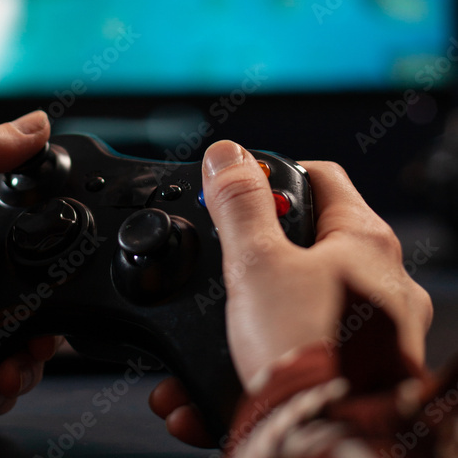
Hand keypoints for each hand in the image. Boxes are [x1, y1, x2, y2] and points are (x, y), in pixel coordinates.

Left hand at [0, 111, 59, 456]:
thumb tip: (33, 123)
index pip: (35, 231)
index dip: (58, 250)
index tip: (64, 271)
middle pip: (42, 296)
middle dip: (48, 324)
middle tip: (34, 335)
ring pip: (31, 344)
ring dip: (29, 363)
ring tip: (7, 368)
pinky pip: (6, 382)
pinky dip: (4, 389)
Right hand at [150, 141, 433, 446]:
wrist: (328, 448)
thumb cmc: (309, 353)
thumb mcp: (256, 264)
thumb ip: (240, 204)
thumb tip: (228, 154)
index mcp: (365, 242)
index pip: (320, 177)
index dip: (274, 175)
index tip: (239, 188)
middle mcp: (381, 286)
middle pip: (305, 247)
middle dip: (248, 262)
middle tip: (217, 272)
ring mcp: (373, 337)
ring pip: (294, 311)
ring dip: (241, 323)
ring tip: (201, 346)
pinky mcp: (354, 382)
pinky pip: (298, 359)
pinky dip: (252, 368)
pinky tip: (206, 391)